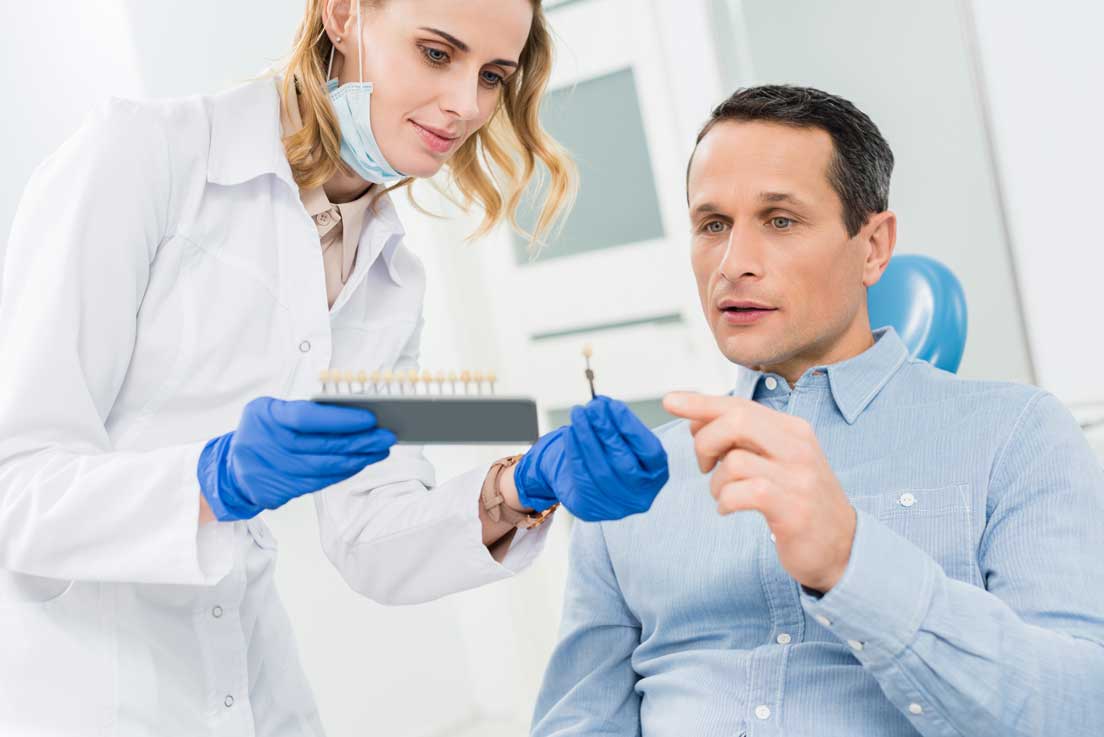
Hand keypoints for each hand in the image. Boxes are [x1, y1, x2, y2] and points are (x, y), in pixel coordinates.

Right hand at [197, 397, 395, 521]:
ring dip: (358, 459)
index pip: (308, 418)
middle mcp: (267, 446)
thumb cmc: (261, 429)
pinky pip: (319, 482)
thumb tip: (348, 415)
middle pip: (322, 446)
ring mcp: (273, 472)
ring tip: (380, 449)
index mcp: (266, 417)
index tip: (369, 418)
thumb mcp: (270, 409)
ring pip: (325, 468)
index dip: (340, 419)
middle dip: (360, 441)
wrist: (232, 467)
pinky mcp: (279, 491)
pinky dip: (343, 473)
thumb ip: (303, 411)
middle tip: (387, 436)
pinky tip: (361, 463)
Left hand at [514, 396, 668, 521]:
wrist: (591, 487)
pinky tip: (571, 432)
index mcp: (657, 475)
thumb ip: (620, 424)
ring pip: (600, 468)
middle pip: (623, 461)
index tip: (614, 405)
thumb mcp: (627, 442)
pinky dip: (575, 451)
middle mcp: (640, 495)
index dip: (631, 428)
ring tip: (578, 413)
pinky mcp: (591, 509)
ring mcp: (616, 506)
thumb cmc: (614, 458)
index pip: (649, 451)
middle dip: (606, 430)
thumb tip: (603, 404)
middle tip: (593, 407)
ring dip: (587, 436)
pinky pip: (582, 477)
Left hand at [663, 391, 855, 592]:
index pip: (740, 404)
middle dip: (705, 442)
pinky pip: (741, 493)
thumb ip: (742, 438)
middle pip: (735, 421)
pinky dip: (725, 502)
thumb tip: (696, 419)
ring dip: (716, 482)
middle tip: (704, 466)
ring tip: (724, 495)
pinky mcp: (792, 508)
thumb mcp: (776, 460)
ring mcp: (797, 477)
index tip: (670, 401)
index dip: (700, 402)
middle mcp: (798, 446)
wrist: (843, 547)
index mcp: (793, 429)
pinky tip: (730, 509)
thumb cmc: (798, 501)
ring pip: (734, 461)